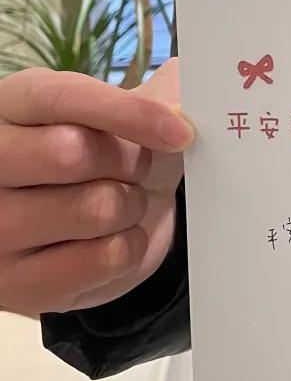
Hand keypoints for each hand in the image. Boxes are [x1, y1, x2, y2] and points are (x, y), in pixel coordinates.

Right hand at [0, 59, 192, 315]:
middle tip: (141, 167)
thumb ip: (162, 94)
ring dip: (131, 206)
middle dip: (130, 161)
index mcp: (12, 105)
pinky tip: (115, 239)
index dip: (126, 112)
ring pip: (91, 209)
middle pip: (69, 153)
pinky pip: (101, 260)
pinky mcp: (17, 286)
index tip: (181, 132)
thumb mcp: (133, 111)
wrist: (104, 222)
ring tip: (124, 202)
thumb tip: (183, 105)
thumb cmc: (114, 153)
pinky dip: (128, 247)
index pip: (61, 98)